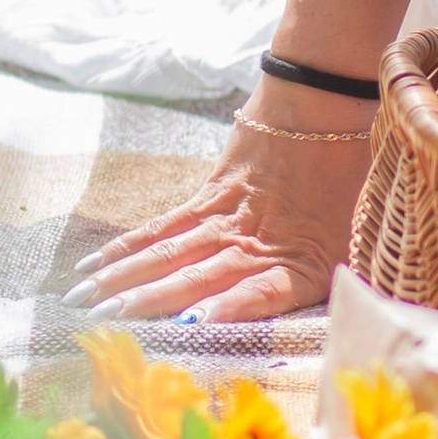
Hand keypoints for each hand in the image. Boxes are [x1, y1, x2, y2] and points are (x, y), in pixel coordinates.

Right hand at [65, 96, 372, 321]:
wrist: (325, 109)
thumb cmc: (343, 182)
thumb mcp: (352, 240)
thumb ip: (324, 283)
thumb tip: (313, 328)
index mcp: (299, 263)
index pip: (259, 295)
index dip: (225, 311)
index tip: (188, 327)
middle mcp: (257, 243)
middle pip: (197, 278)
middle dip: (150, 306)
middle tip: (106, 329)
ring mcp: (228, 218)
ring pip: (169, 253)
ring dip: (126, 281)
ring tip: (86, 305)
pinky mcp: (209, 195)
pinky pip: (164, 226)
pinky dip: (129, 247)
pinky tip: (97, 265)